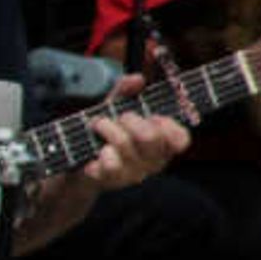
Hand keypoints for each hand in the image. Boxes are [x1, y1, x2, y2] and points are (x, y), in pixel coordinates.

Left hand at [78, 74, 190, 194]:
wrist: (79, 163)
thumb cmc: (106, 134)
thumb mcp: (116, 109)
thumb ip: (126, 92)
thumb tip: (137, 79)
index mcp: (162, 145)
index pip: (181, 139)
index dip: (168, 125)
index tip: (153, 117)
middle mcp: (152, 161)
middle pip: (149, 137)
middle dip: (129, 119)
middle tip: (118, 118)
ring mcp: (133, 173)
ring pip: (123, 144)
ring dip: (106, 128)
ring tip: (98, 126)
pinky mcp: (111, 180)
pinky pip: (108, 164)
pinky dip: (97, 151)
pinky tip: (94, 151)